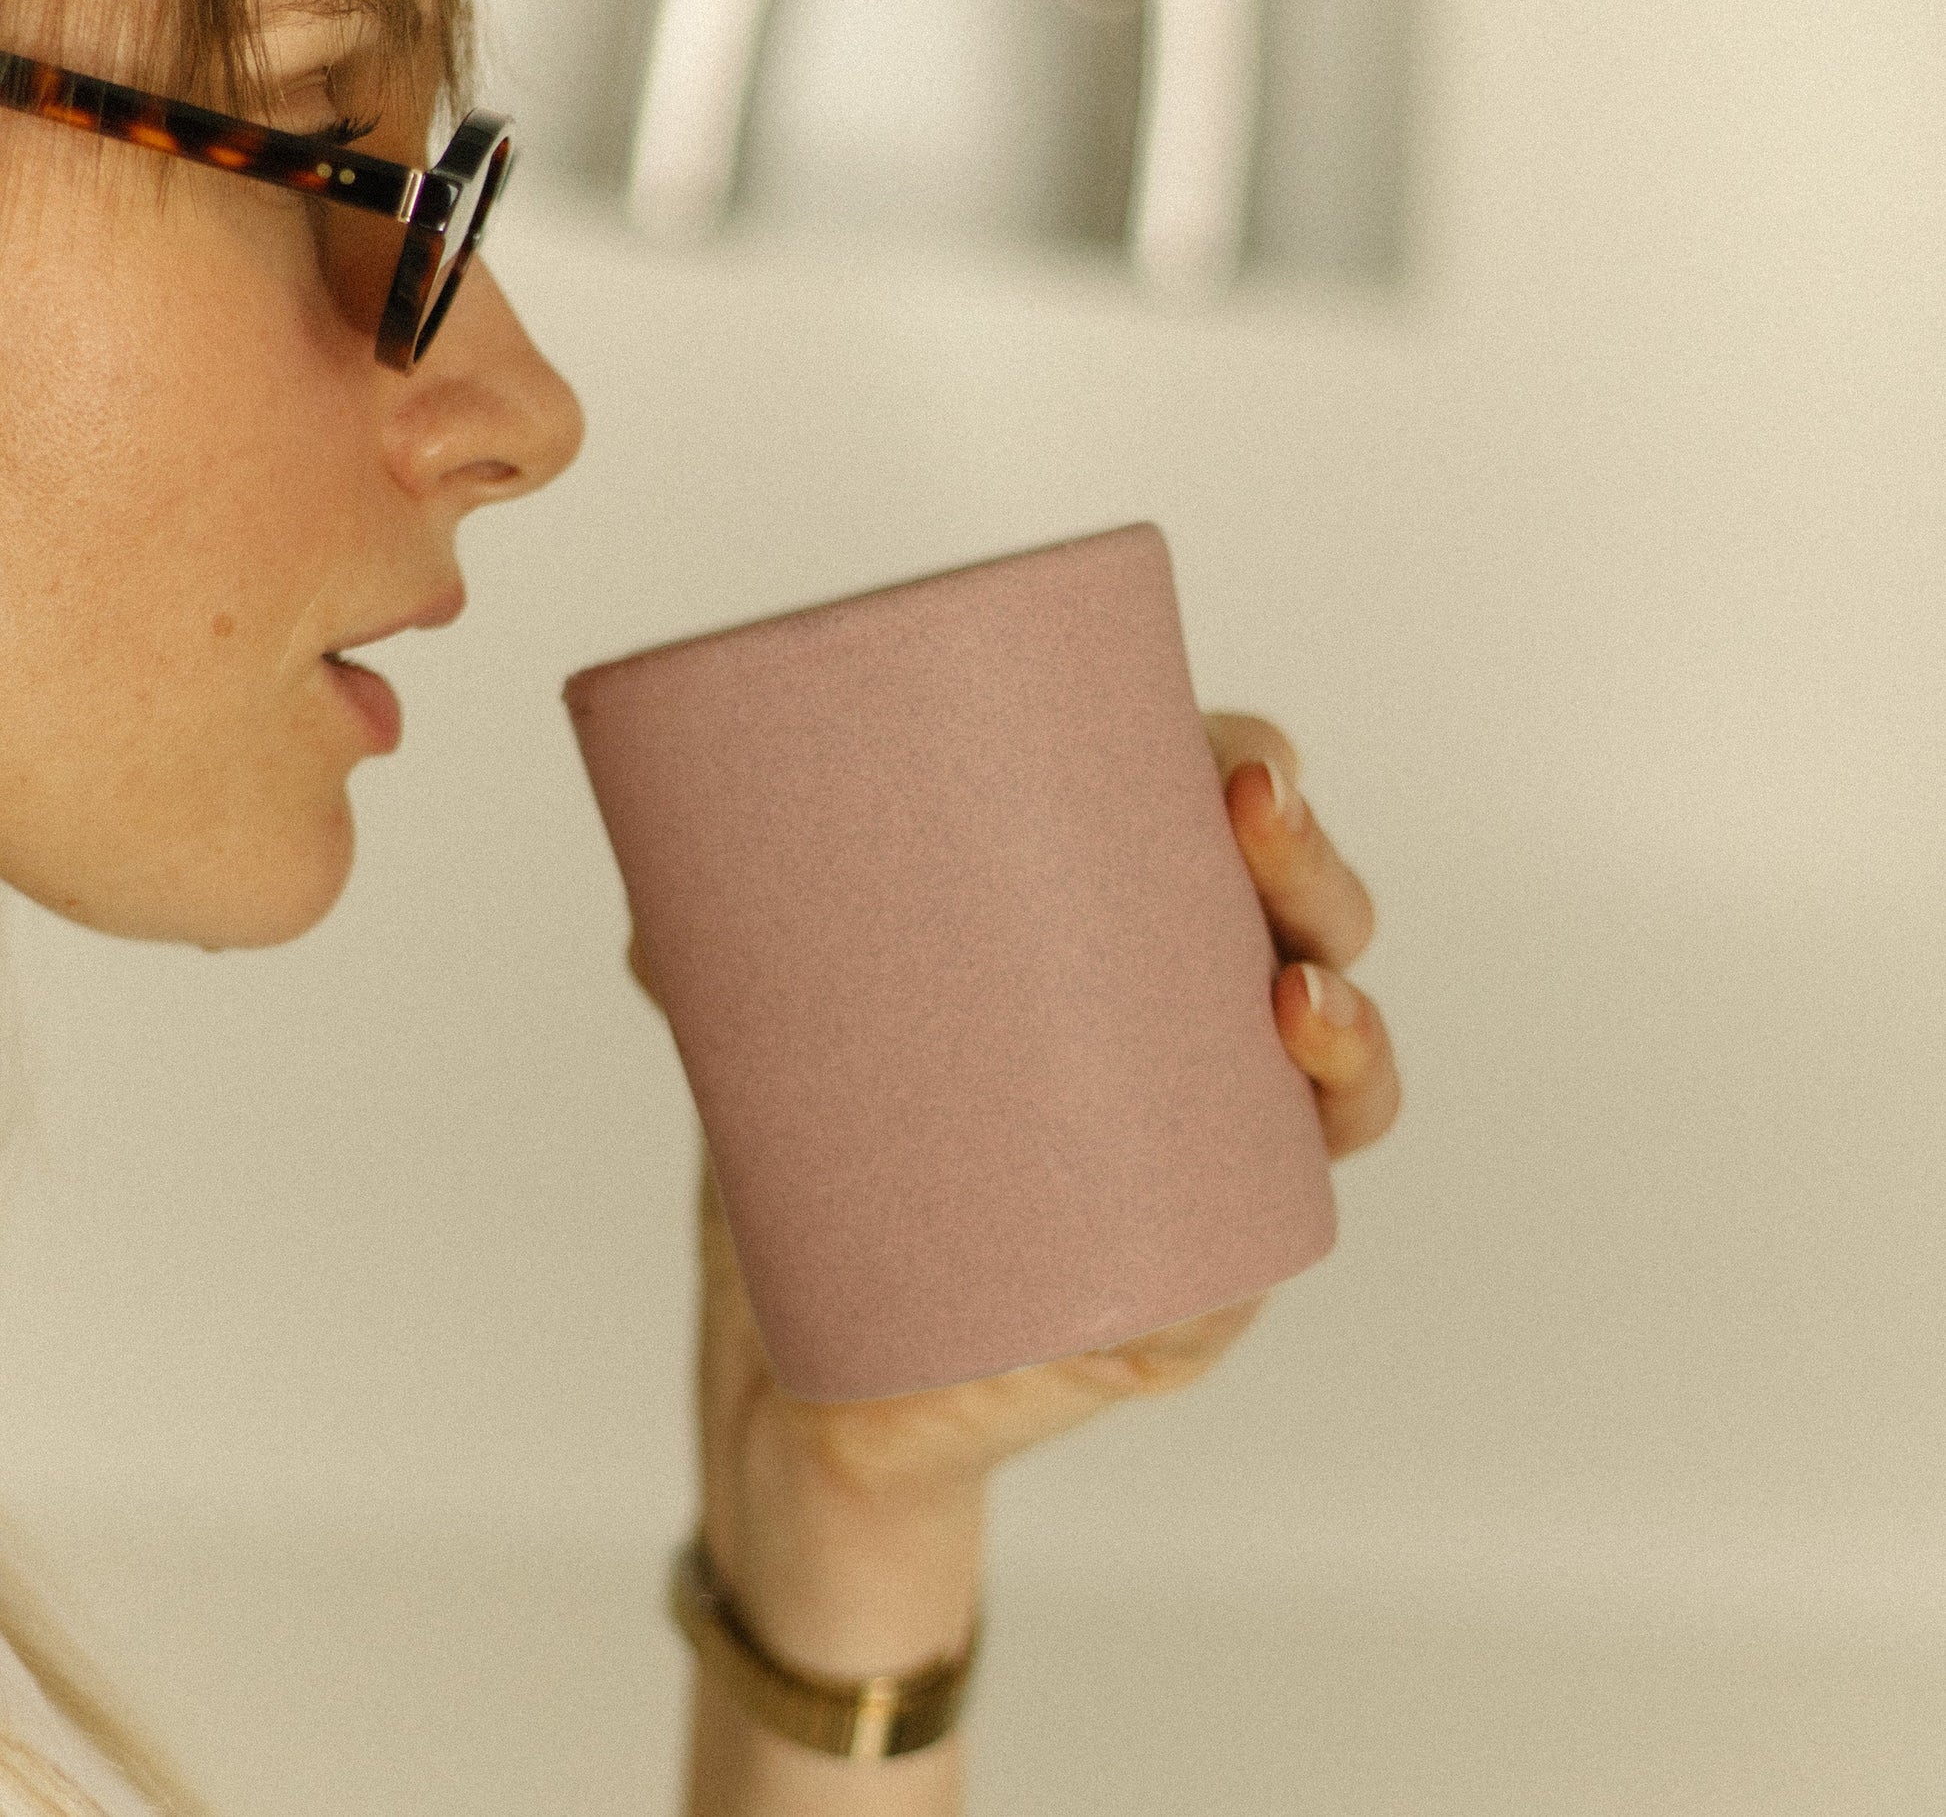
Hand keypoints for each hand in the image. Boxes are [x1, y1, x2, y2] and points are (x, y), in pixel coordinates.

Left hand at [627, 708, 1400, 1514]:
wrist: (812, 1374)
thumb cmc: (828, 1168)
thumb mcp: (778, 1044)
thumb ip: (716, 951)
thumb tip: (665, 885)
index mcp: (1111, 953)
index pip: (1213, 837)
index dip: (1254, 775)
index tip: (1237, 753)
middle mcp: (1182, 1047)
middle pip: (1298, 936)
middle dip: (1311, 871)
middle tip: (1254, 819)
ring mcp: (1200, 1168)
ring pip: (1327, 1084)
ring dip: (1349, 1029)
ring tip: (1294, 996)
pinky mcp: (1181, 1289)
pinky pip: (1272, 1239)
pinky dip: (1302, 1193)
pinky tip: (1300, 1143)